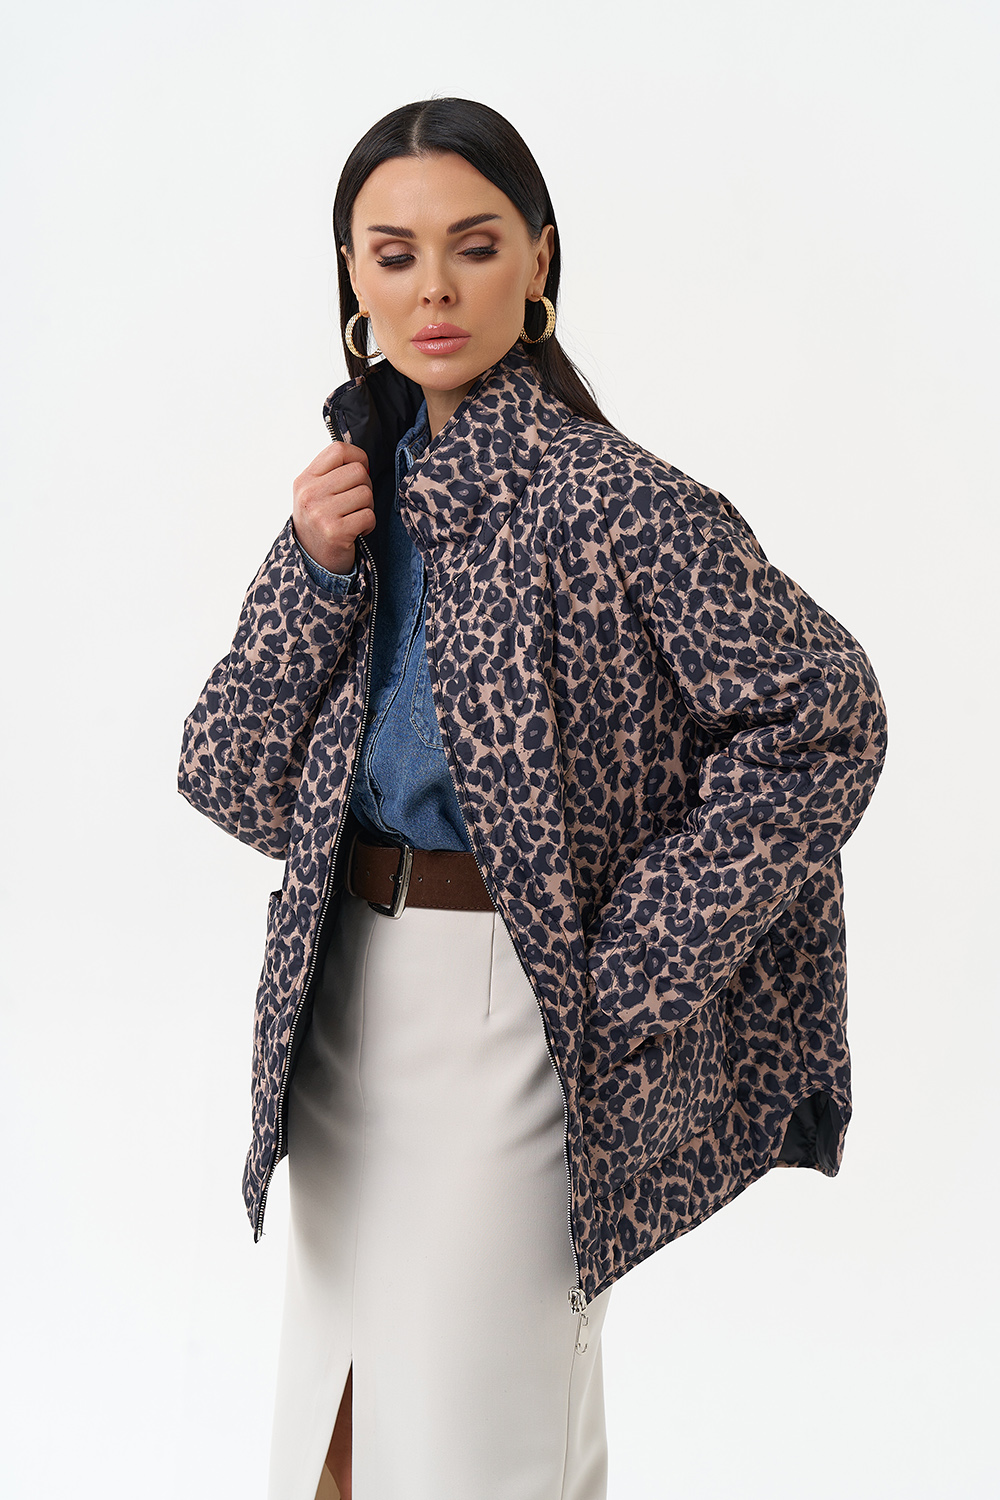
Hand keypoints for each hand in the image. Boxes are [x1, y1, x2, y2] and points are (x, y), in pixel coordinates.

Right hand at [292, 441, 374, 574]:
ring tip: (353, 517)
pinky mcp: (336, 531)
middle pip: (358, 471)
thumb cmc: (320, 522)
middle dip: (365, 486)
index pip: (338, 449)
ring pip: (366, 493)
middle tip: (355, 502)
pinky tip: (356, 530)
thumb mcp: (315, 492)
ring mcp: (321, 513)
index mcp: (305, 479)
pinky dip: (368, 525)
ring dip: (367, 507)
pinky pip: (369, 516)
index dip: (358, 456)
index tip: (360, 470)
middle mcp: (309, 494)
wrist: (314, 560)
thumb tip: (363, 462)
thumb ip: (332, 472)